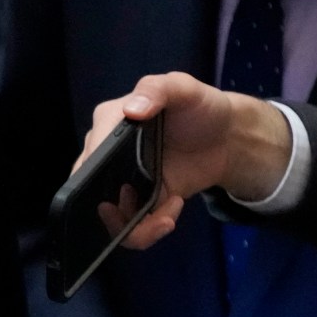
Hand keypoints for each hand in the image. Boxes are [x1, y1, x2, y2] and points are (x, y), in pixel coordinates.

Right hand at [79, 75, 295, 252]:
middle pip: (90, 195)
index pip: (88, 158)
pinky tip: (175, 208)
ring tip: (169, 214)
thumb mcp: (182, 88)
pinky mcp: (143, 202)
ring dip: (138, 227)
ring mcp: (124, 182)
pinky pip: (133, 228)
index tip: (125, 187)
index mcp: (108, 125)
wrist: (228, 137)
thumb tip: (131, 110)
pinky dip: (151, 228)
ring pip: (110, 219)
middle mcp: (107, 157)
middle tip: (151, 206)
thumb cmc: (200, 106)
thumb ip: (157, 90)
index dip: (98, 179)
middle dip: (115, 212)